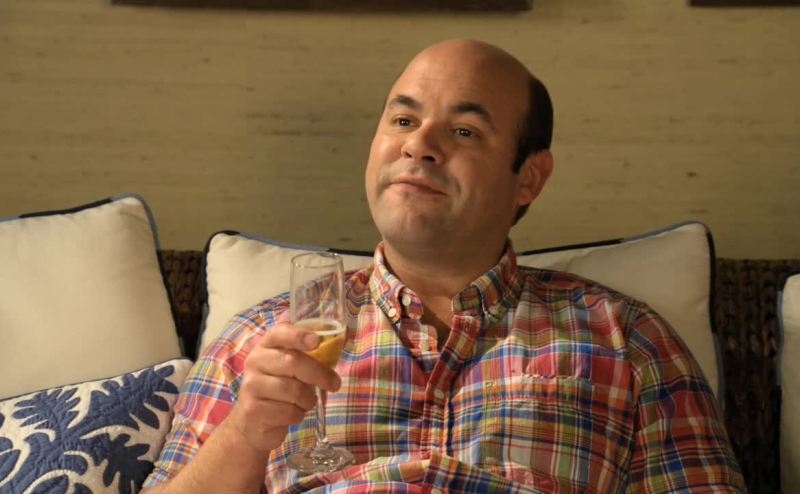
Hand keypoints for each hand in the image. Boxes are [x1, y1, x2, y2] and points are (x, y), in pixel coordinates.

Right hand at [223, 323, 341, 453]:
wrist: (251, 422)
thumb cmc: (278, 390)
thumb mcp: (289, 369)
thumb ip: (307, 356)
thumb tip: (338, 345)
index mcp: (265, 346)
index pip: (279, 333)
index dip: (298, 335)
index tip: (316, 341)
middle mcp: (255, 361)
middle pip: (293, 362)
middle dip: (320, 374)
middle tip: (335, 384)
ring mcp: (251, 385)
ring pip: (294, 390)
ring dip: (308, 399)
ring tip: (305, 402)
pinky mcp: (253, 409)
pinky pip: (288, 411)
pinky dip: (298, 415)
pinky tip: (292, 413)